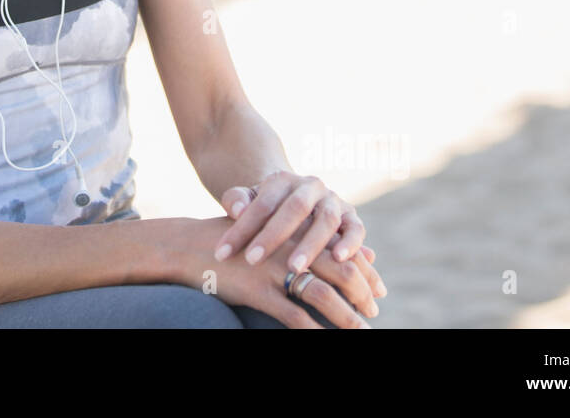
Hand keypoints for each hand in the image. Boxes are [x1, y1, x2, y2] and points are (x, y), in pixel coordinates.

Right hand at [184, 215, 381, 328]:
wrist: (191, 245)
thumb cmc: (237, 240)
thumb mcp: (273, 231)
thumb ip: (311, 239)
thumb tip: (359, 252)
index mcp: (298, 230)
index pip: (343, 251)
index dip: (365, 272)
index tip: (377, 291)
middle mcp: (291, 246)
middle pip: (342, 272)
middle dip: (363, 295)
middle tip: (373, 312)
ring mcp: (275, 269)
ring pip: (324, 296)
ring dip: (347, 318)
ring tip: (361, 331)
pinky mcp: (258, 290)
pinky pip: (294, 315)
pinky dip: (314, 331)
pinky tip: (324, 339)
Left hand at [214, 170, 370, 277]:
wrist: (298, 204)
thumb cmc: (265, 209)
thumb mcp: (247, 199)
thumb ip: (236, 199)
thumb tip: (237, 209)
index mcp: (282, 179)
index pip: (261, 203)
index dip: (241, 229)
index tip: (222, 253)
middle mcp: (311, 186)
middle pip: (294, 208)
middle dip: (273, 236)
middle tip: (253, 260)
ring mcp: (333, 200)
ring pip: (326, 220)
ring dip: (311, 245)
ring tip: (294, 268)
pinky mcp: (351, 217)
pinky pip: (356, 229)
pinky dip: (351, 243)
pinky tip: (340, 260)